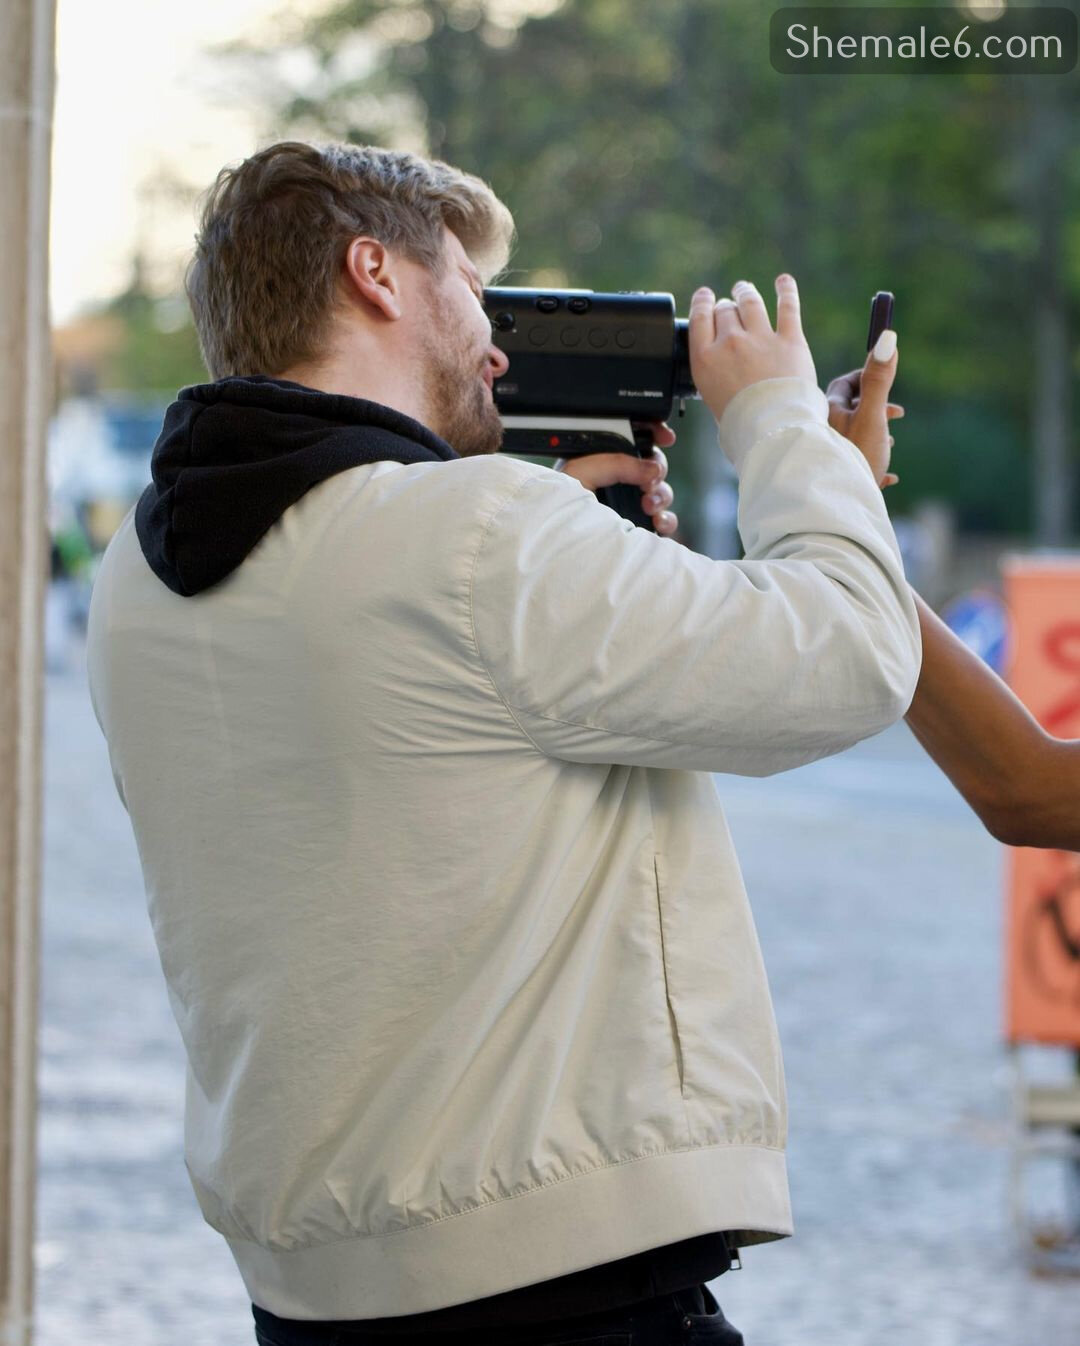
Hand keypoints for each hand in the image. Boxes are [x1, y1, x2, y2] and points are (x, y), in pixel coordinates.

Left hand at [554, 421, 678, 536]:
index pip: (634, 442)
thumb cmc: (556, 507)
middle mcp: (618, 482)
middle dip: (658, 470)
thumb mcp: (580, 471)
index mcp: (602, 462)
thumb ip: (615, 463)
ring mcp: (629, 506)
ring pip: (661, 492)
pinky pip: (663, 520)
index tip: (665, 438)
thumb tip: (652, 468)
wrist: (555, 544)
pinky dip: (667, 520)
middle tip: (648, 482)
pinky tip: (658, 522)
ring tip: (648, 506)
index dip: (653, 435)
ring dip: (662, 495)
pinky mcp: (637, 528)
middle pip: (653, 465)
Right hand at [688, 274, 816, 424]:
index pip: (699, 318)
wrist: (772, 430)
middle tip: (728, 305)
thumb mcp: (712, 403)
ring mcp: (760, 339)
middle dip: (726, 306)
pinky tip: (783, 281)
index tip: (704, 296)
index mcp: (706, 359)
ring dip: (746, 293)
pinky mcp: (790, 340)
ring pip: (750, 303)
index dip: (702, 302)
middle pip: (725, 311)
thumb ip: (713, 380)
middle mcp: (730, 343)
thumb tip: (718, 376)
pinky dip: (786, 290)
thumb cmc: (741, 425)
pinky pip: (787, 307)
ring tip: (744, 289)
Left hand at [825, 331, 902, 489]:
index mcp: (826, 414)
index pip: (843, 385)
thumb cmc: (856, 458)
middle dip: (876, 409)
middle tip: (894, 416)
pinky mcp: (838, 479)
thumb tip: (888, 336)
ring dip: (876, 437)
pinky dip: (875, 465)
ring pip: (853, 438)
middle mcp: (822, 434)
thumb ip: (879, 379)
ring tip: (889, 446)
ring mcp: (829, 457)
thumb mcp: (873, 415)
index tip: (885, 379)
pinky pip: (857, 466)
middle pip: (849, 411)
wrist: (841, 508)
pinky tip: (888, 477)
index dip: (866, 377)